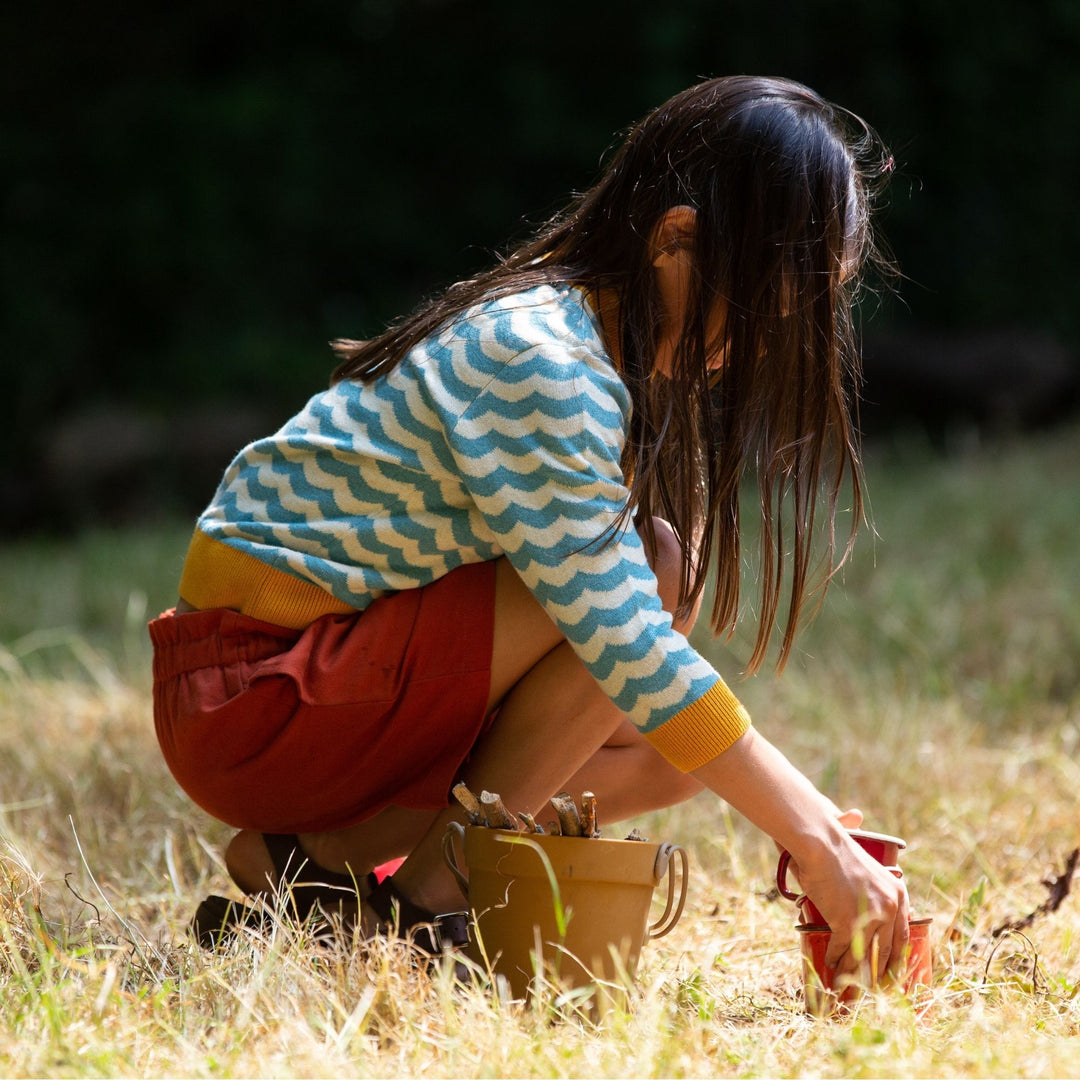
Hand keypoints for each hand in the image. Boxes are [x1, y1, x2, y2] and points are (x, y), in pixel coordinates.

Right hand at [796, 835, 909, 978]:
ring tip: (847, 982)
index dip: (897, 959)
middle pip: (886, 952)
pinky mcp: (848, 923)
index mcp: (898, 894)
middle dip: (878, 974)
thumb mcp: (869, 871)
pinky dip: (836, 960)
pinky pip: (843, 949)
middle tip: (872, 987)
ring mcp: (870, 917)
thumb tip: (875, 911)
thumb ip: (876, 892)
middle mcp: (890, 908)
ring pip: (864, 955)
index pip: (903, 936)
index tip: (891, 974)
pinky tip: (831, 963)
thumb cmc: (837, 853)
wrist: (820, 845)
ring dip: (854, 972)